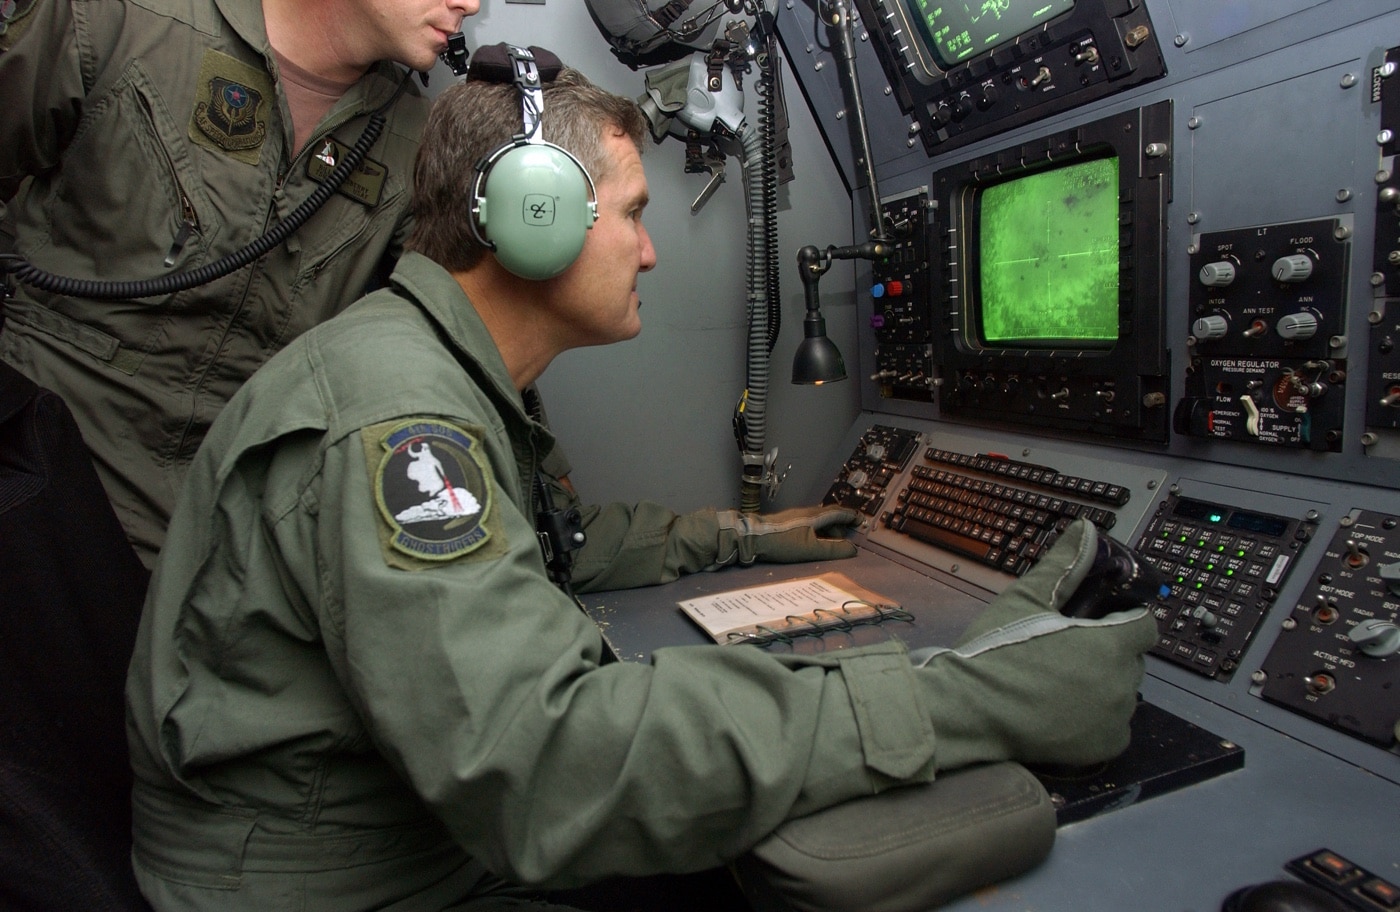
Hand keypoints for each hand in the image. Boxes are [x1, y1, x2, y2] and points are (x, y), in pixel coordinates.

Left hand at [713, 505, 858, 565]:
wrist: (751, 538)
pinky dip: (817, 532)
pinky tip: (813, 542)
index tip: (862, 520)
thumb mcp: (811, 549)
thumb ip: (834, 549)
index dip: (852, 516)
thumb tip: (853, 550)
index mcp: (815, 516)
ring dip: (829, 529)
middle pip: (829, 515)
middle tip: (850, 534)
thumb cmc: (782, 542)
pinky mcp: (786, 524)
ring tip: (834, 542)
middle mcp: (806, 513)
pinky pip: (808, 525)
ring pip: (818, 521)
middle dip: (841, 524)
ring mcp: (795, 517)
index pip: (839, 513)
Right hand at [911, 520, 1157, 768]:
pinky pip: (1114, 727)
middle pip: (1132, 659)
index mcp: (1110, 643)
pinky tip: (1064, 710)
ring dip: (1102, 684)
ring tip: (1059, 681)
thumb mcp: (1026, 598)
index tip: (1098, 622)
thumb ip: (1063, 564)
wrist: (970, 709)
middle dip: (1108, 652)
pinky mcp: (1103, 747)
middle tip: (1066, 650)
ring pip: (1122, 692)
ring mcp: (1114, 718)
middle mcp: (1122, 682)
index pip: (1145, 625)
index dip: (1125, 619)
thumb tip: (1084, 531)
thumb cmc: (996, 650)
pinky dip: (1097, 720)